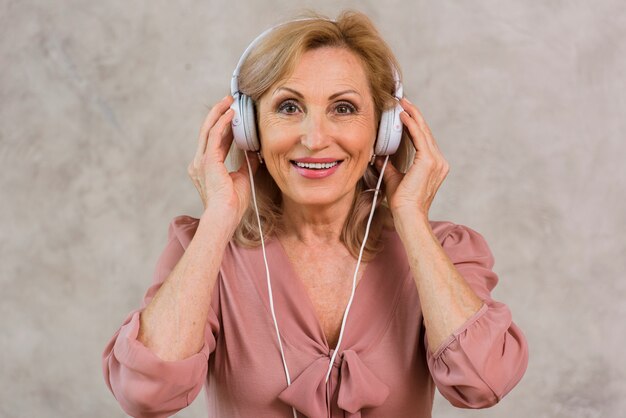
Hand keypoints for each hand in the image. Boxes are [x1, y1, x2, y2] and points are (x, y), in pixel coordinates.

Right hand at [187, 95, 259, 223]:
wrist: (225, 215)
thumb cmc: (233, 203)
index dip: (223, 125)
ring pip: (208, 129)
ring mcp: (201, 161)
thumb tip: (254, 151)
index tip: (233, 114)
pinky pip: (213, 136)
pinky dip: (222, 123)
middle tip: (229, 101)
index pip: (214, 140)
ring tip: (230, 102)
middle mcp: (199, 162)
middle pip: (207, 130)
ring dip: (219, 113)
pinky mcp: (207, 161)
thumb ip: (247, 163)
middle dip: (218, 113)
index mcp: (206, 166)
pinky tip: (230, 114)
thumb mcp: (243, 177)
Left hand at [375, 97, 448, 220]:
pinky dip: (411, 125)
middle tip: (403, 101)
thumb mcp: (394, 178)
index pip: (424, 139)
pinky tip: (402, 116)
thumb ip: (389, 164)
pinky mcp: (429, 161)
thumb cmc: (402, 202)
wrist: (408, 215)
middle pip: (425, 132)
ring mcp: (436, 161)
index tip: (404, 113)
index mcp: (434, 166)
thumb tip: (379, 154)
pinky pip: (419, 138)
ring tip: (402, 103)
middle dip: (414, 115)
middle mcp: (439, 162)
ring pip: (423, 132)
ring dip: (412, 116)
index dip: (414, 124)